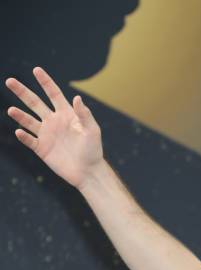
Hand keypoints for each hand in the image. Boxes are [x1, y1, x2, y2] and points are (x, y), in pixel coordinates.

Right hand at [6, 67, 103, 188]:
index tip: (36, 69)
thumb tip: (77, 97)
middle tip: (10, 81)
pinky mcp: (42, 148)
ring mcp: (46, 134)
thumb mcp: (92, 130)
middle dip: (23, 92)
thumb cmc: (93, 149)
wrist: (88, 171)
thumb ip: (84, 114)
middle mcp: (54, 121)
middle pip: (35, 103)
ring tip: (11, 110)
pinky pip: (29, 140)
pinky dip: (24, 136)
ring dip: (20, 115)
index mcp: (67, 114)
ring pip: (28, 121)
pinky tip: (19, 132)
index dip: (45, 82)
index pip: (54, 94)